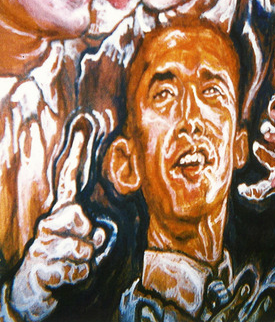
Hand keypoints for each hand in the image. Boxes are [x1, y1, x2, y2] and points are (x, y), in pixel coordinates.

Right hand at [10, 127, 104, 320]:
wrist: (35, 288)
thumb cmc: (66, 260)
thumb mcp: (86, 244)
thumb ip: (96, 232)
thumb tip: (99, 232)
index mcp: (63, 211)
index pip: (71, 179)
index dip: (78, 153)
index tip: (84, 126)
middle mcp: (50, 221)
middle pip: (85, 222)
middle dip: (93, 241)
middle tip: (80, 252)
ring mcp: (42, 243)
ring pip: (86, 251)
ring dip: (87, 263)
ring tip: (72, 265)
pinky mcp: (40, 265)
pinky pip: (78, 270)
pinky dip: (80, 277)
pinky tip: (66, 277)